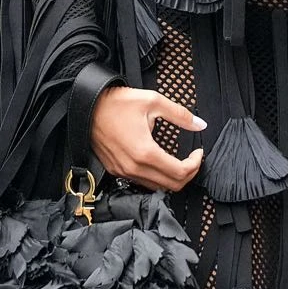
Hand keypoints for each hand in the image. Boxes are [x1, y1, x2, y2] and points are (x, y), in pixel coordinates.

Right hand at [90, 87, 206, 191]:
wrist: (87, 108)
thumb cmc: (116, 103)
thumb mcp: (152, 101)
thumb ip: (180, 115)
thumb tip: (200, 124)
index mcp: (145, 152)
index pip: (180, 172)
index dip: (195, 165)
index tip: (198, 153)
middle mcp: (134, 168)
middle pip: (171, 186)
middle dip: (188, 175)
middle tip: (192, 160)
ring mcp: (125, 172)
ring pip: (157, 188)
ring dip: (172, 178)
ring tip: (179, 162)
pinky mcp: (117, 172)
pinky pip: (143, 183)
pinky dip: (157, 178)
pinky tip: (161, 163)